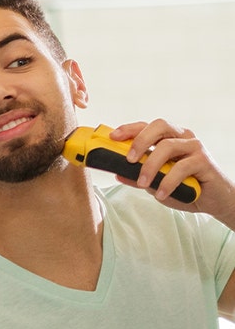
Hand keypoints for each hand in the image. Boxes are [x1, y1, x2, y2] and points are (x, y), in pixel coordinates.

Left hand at [109, 119, 234, 228]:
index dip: (129, 129)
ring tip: (142, 183)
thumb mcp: (156, 183)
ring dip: (151, 165)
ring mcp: (194, 147)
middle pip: (159, 126)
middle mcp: (182, 137)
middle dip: (140, 140)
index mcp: (168, 137)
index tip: (113, 137)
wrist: (214, 202)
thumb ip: (138, 177)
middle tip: (129, 159)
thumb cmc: (184, 188)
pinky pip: (183, 167)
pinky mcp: (205, 161)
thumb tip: (117, 173)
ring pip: (168, 146)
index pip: (146, 126)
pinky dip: (168, 181)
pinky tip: (161, 194)